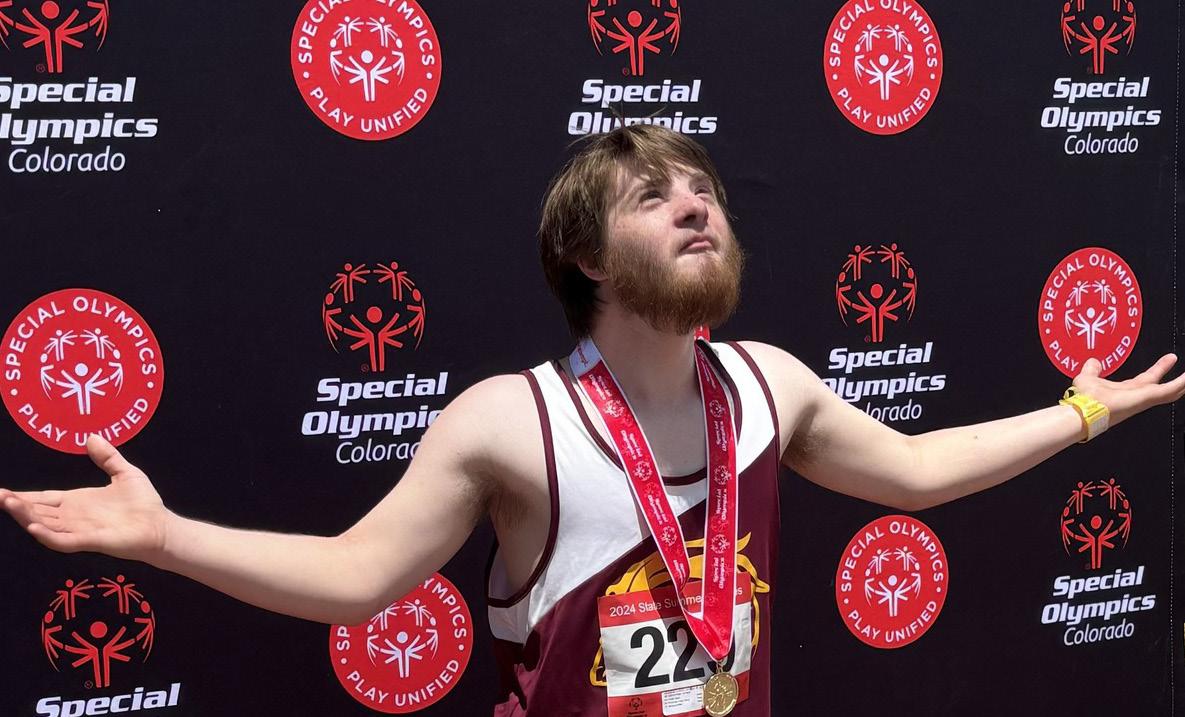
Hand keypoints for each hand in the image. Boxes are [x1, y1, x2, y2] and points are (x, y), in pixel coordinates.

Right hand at [0, 435, 168, 560]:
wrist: (161, 526)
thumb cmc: (143, 503)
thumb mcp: (124, 473)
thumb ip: (108, 457)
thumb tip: (91, 437)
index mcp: (77, 502)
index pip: (43, 498)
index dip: (23, 495)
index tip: (2, 490)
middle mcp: (73, 517)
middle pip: (37, 511)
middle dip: (16, 504)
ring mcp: (80, 530)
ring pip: (44, 525)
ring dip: (25, 516)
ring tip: (8, 503)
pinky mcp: (91, 541)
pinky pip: (64, 541)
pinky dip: (47, 535)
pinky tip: (33, 526)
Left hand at [1073, 353, 1184, 425]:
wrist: (1085, 409)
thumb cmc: (1085, 398)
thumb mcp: (1088, 378)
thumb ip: (1093, 369)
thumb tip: (1094, 361)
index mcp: (1126, 390)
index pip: (1147, 378)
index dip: (1159, 369)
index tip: (1170, 359)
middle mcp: (1138, 396)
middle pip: (1161, 383)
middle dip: (1170, 371)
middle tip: (1177, 358)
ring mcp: (1144, 398)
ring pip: (1171, 391)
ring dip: (1182, 383)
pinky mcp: (1148, 397)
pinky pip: (1170, 390)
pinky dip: (1181, 383)